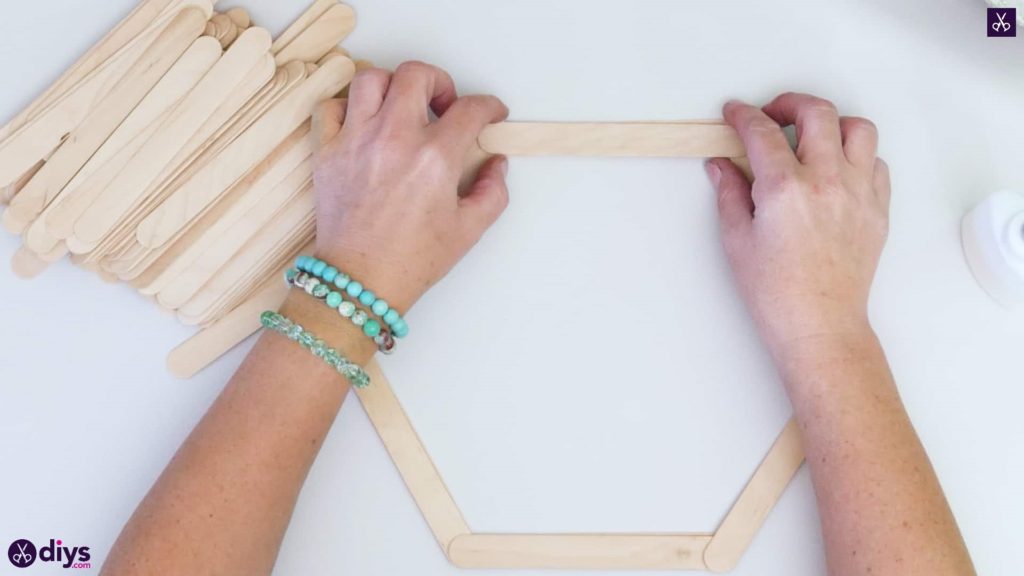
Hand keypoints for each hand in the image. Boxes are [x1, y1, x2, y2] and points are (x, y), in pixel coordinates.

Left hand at [311, 61, 509, 312]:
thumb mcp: (469, 230)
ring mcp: (356, 141)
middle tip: (444, 104)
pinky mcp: (328, 152)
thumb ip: (493, 192)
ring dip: (393, 85)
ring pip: (371, 79)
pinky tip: (366, 124)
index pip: (469, 109)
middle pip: (416, 75)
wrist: (360, 281)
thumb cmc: (411, 260)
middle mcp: (394, 140)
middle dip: (439, 81)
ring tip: (403, 108)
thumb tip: (495, 165)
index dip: (488, 106)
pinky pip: (333, 107)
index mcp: (434, 159)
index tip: (490, 115)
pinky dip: (350, 106)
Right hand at [705, 93, 890, 361]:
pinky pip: (876, 162)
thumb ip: (730, 193)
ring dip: (832, 122)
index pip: (762, 132)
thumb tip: (722, 167)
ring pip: (858, 129)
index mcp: (785, 189)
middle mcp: (827, 182)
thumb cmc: (777, 293)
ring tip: (811, 135)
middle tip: (773, 114)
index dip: (743, 116)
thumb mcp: (738, 240)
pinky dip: (856, 155)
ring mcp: (858, 193)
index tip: (735, 113)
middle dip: (790, 103)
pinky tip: (835, 168)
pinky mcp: (877, 209)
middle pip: (817, 112)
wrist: (819, 325)